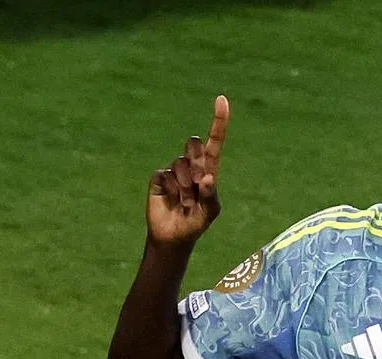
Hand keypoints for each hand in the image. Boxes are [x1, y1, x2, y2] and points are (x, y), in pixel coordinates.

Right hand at [146, 95, 229, 245]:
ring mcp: (174, 170)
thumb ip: (211, 196)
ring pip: (180, 163)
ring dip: (184, 186)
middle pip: (194, 145)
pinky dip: (171, 189)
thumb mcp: (210, 213)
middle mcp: (191, 166)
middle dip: (196, 162)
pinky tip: (171, 199)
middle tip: (196, 185)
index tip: (222, 100)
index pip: (214, 142)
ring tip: (184, 201)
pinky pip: (165, 174)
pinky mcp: (159, 177)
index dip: (218, 122)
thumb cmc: (195, 223)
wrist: (173, 236)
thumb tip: (207, 177)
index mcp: (208, 170)